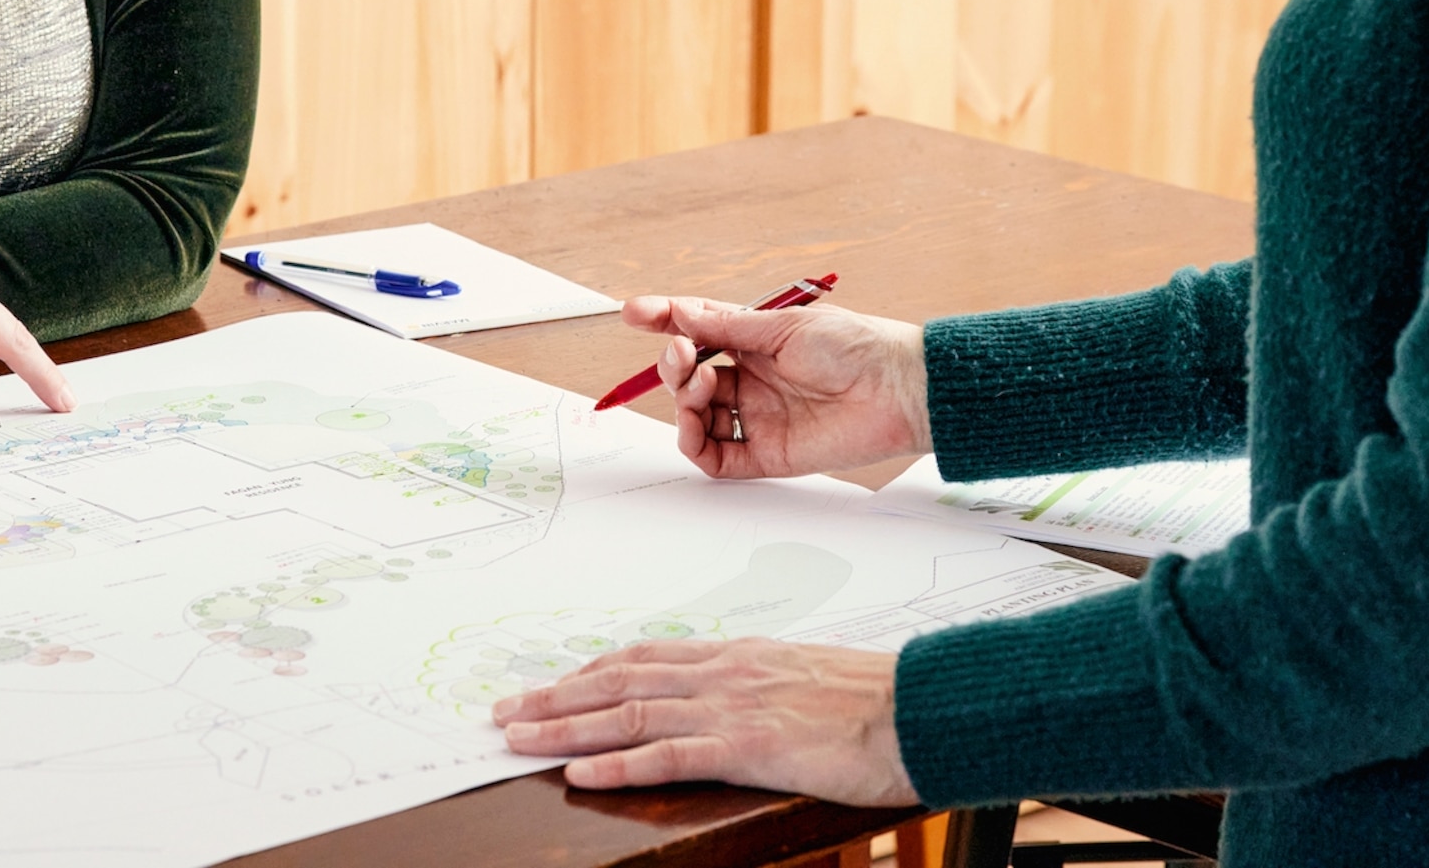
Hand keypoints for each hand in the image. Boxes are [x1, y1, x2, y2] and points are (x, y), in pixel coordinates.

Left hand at [495, 639, 914, 802]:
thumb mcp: (808, 682)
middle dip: (557, 696)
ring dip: (566, 728)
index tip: (551, 683)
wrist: (922, 707)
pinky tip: (580, 773)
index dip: (590, 672)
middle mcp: (724, 672)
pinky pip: (668, 755)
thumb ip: (763, 687)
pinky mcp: (749, 745)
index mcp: (738, 656)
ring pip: (629, 713)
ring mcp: (733, 706)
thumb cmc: (878, 701)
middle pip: (621, 680)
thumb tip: (737, 701)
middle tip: (507, 709)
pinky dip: (618, 765)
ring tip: (518, 739)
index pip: (646, 657)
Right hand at [622, 294, 928, 479]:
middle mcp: (753, 379)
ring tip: (699, 384)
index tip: (634, 314)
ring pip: (696, 416)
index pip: (700, 330)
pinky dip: (693, 442)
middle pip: (691, 376)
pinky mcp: (767, 454)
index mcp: (758, 341)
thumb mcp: (784, 326)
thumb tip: (680, 314)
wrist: (899, 391)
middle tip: (681, 354)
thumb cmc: (856, 347)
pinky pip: (715, 457)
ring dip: (682, 400)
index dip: (665, 321)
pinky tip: (695, 422)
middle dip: (673, 364)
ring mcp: (758, 417)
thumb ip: (728, 326)